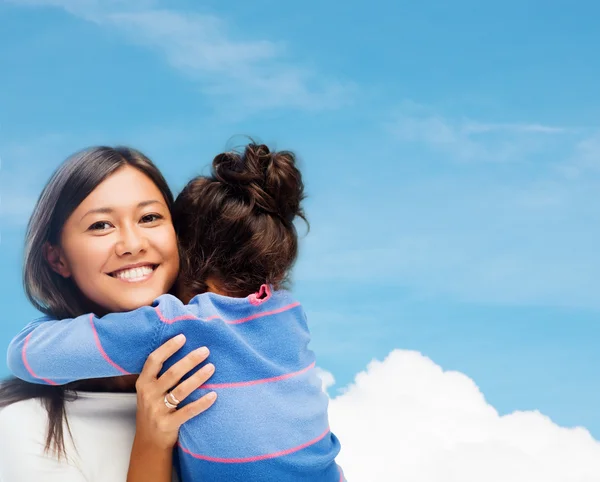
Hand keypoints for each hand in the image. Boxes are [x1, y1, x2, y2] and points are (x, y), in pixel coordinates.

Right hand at [134, 334, 216, 449]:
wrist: (149, 442)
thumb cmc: (154, 408)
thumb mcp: (149, 391)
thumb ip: (160, 374)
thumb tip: (184, 349)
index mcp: (143, 383)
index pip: (153, 361)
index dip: (168, 348)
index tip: (183, 337)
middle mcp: (148, 395)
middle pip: (172, 373)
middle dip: (190, 360)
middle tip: (205, 350)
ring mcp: (157, 411)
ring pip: (181, 390)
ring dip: (198, 377)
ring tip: (212, 367)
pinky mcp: (168, 424)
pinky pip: (188, 411)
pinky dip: (202, 403)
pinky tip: (213, 395)